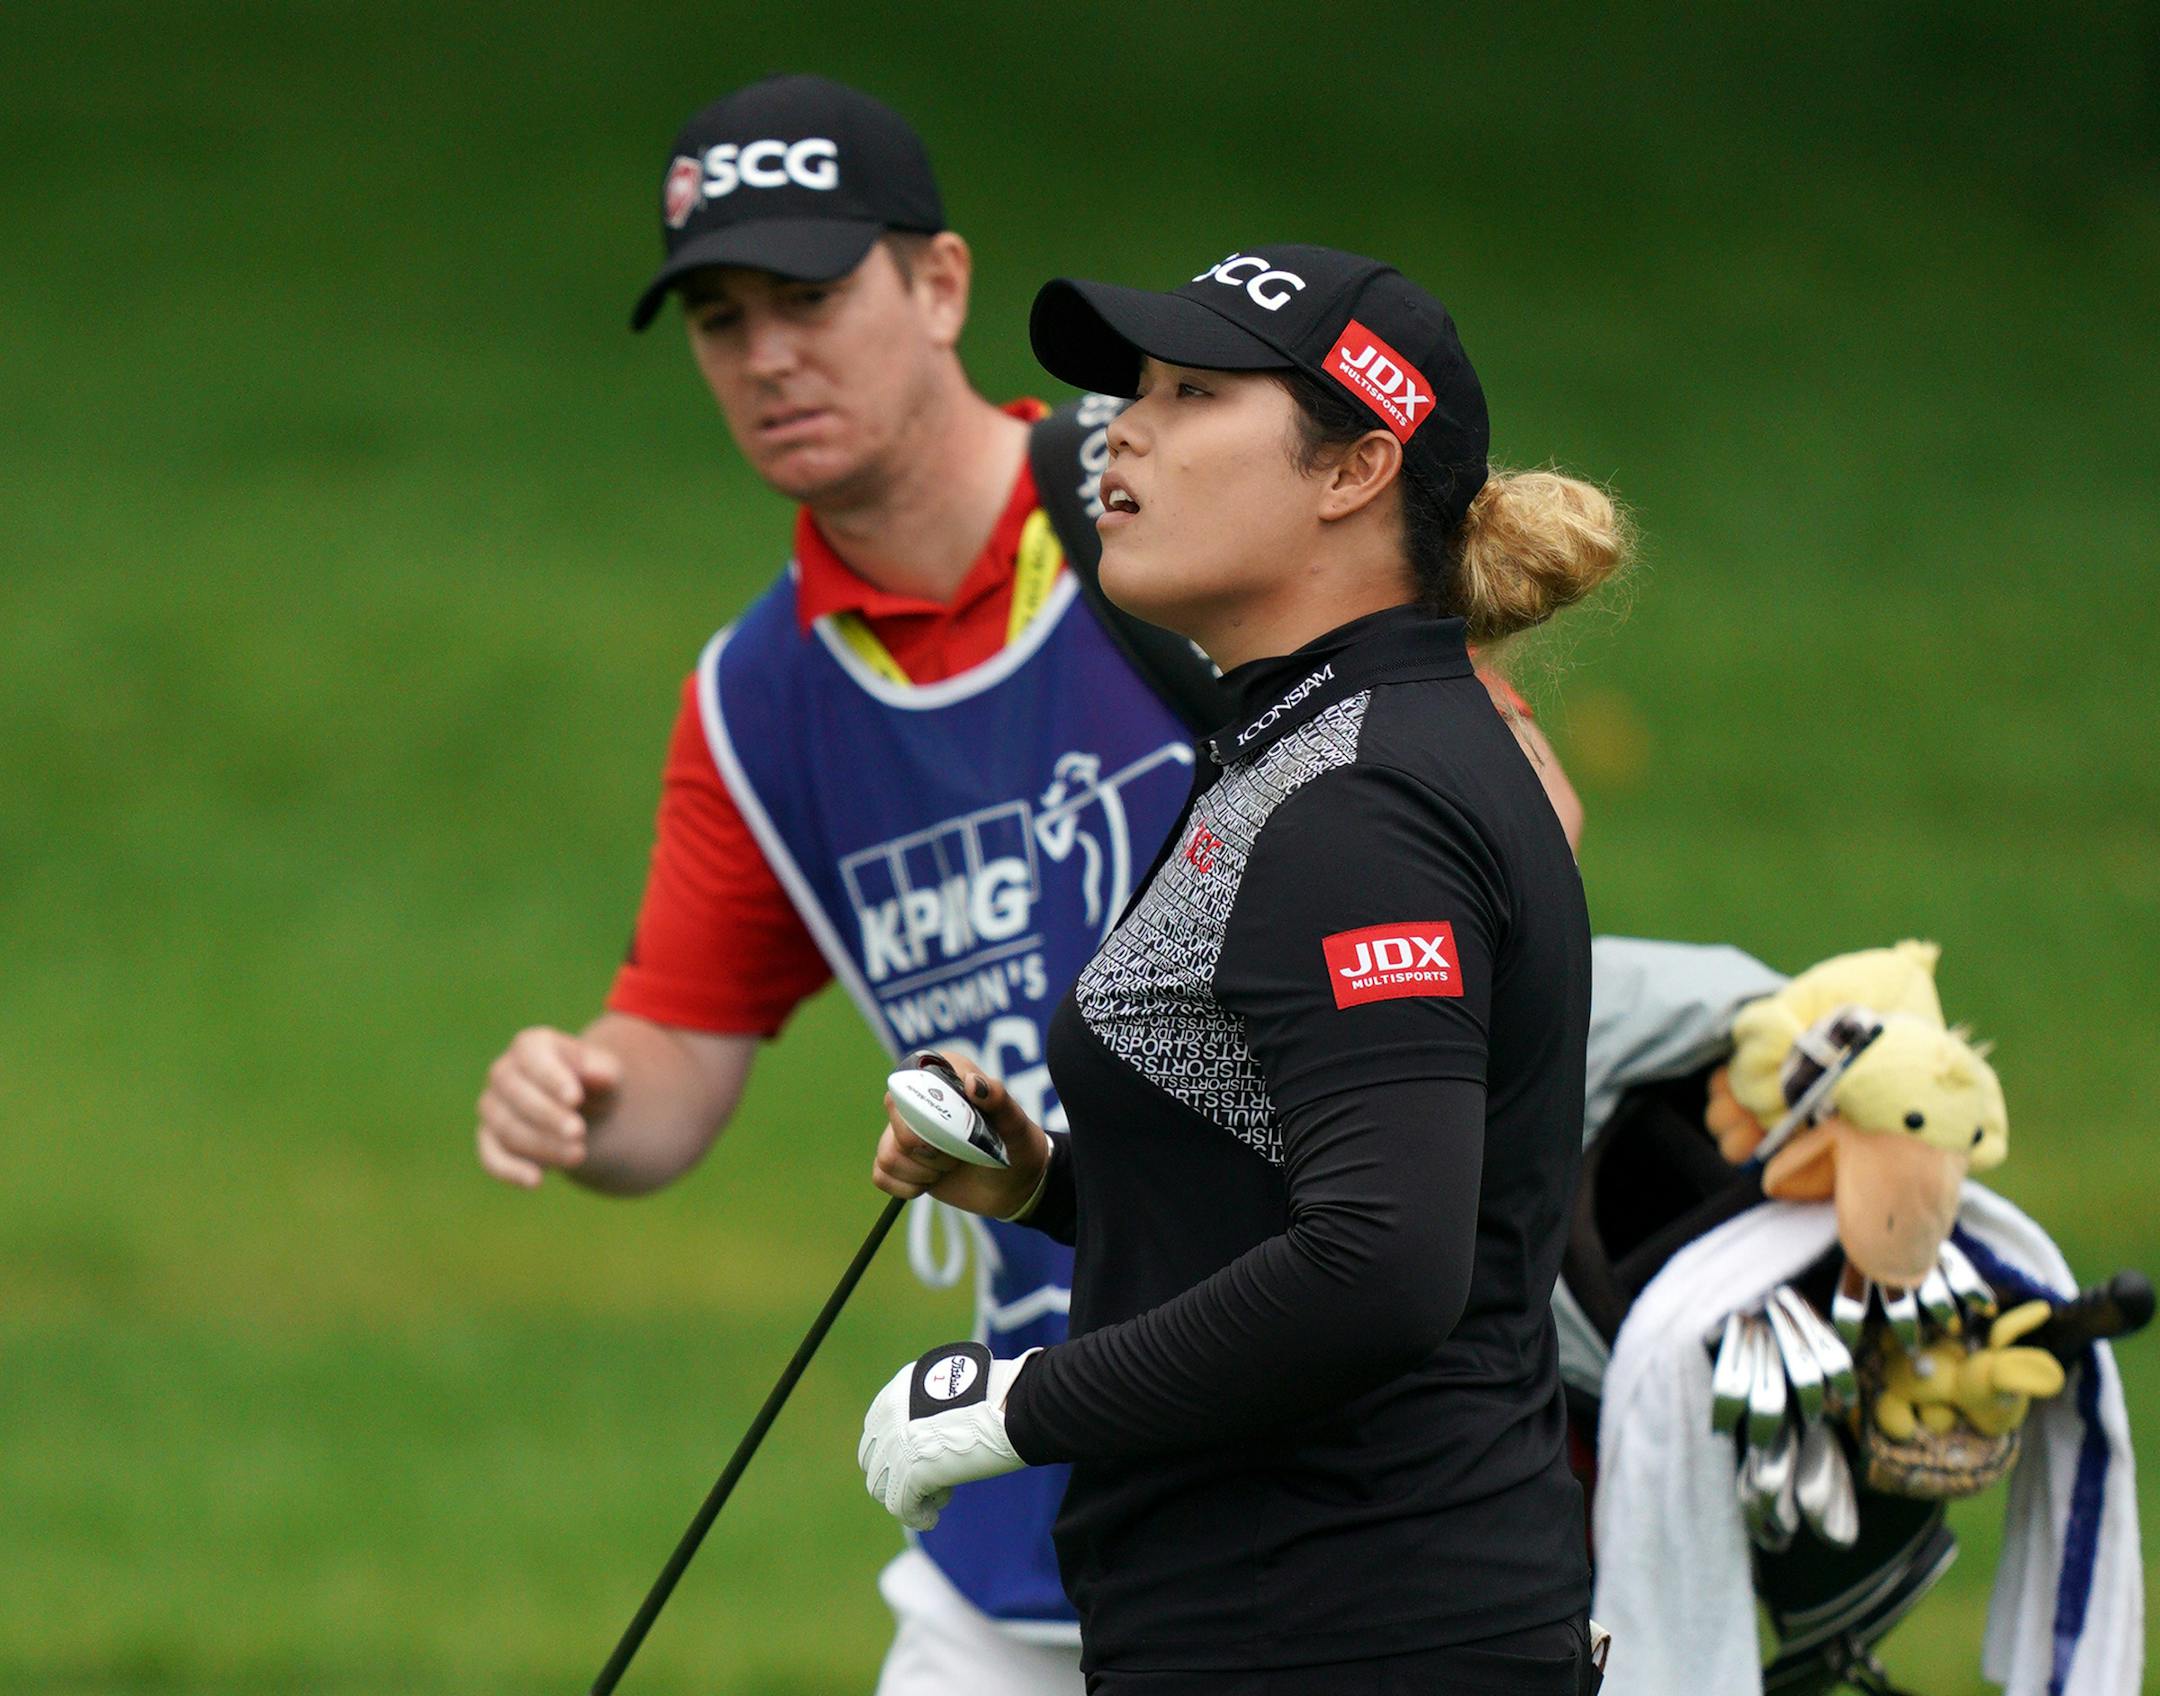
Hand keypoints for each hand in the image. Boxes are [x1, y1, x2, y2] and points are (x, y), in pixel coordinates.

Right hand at [475, 1026, 624, 1187]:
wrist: (584, 1111)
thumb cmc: (595, 1084)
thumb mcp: (608, 1074)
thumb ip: (603, 1072)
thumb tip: (597, 1076)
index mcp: (530, 1046)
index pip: (532, 1057)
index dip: (551, 1078)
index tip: (576, 1099)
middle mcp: (503, 1072)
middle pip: (516, 1094)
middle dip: (547, 1116)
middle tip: (578, 1133)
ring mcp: (491, 1106)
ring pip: (506, 1128)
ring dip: (541, 1145)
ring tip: (578, 1156)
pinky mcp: (489, 1139)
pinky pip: (491, 1156)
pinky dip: (509, 1170)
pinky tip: (535, 1181)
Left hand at [858, 1343, 1033, 1529]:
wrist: (1012, 1404)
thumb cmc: (1000, 1396)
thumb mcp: (953, 1392)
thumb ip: (931, 1412)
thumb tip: (929, 1443)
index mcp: (897, 1392)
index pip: (875, 1432)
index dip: (894, 1454)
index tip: (919, 1462)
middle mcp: (888, 1416)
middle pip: (873, 1462)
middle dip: (897, 1476)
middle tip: (932, 1480)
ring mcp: (895, 1445)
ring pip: (880, 1487)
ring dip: (907, 1496)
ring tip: (938, 1496)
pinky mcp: (909, 1471)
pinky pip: (900, 1507)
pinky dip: (916, 1516)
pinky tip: (931, 1519)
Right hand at [872, 1051, 1049, 1220]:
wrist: (1015, 1184)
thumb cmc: (1017, 1147)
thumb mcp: (1016, 1124)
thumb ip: (1000, 1099)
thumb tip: (973, 1084)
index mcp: (944, 1074)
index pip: (914, 1079)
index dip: (931, 1111)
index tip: (959, 1129)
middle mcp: (918, 1097)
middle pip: (896, 1119)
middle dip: (930, 1148)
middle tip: (958, 1154)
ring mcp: (904, 1129)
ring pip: (888, 1153)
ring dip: (923, 1171)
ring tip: (950, 1168)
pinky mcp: (898, 1159)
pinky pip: (881, 1175)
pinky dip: (908, 1186)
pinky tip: (931, 1182)